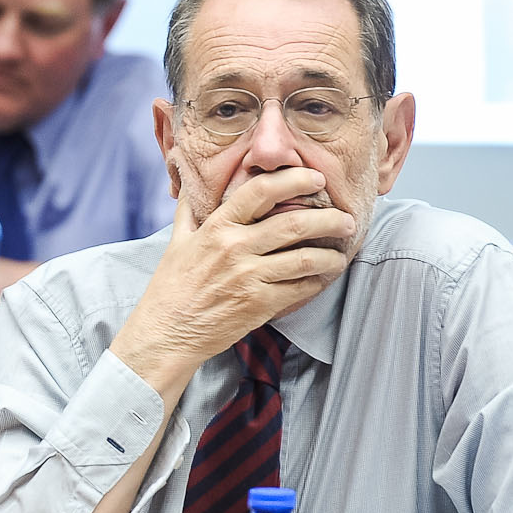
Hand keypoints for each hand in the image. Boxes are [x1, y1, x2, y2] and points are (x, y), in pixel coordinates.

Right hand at [109, 167, 352, 390]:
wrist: (166, 334)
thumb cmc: (171, 288)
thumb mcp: (176, 243)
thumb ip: (190, 213)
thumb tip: (192, 186)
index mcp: (217, 227)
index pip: (261, 191)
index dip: (294, 180)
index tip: (315, 178)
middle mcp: (235, 248)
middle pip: (295, 223)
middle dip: (329, 218)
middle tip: (346, 218)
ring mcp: (249, 278)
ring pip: (305, 258)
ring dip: (331, 254)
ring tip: (342, 251)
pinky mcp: (259, 305)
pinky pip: (300, 288)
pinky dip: (317, 281)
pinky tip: (323, 277)